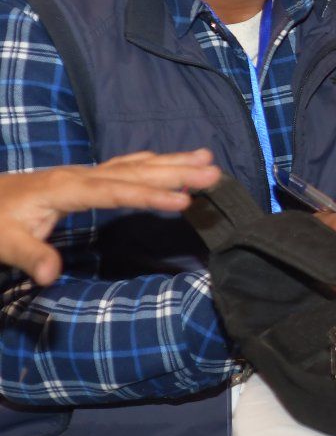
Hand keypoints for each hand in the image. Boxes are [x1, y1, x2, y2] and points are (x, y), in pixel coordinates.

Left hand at [0, 150, 221, 284]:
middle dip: (175, 172)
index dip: (150, 196)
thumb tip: (51, 276)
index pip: (115, 191)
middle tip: (214, 173)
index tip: (184, 202)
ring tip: (206, 159)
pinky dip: (151, 162)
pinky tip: (168, 161)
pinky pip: (124, 166)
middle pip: (134, 171)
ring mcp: (82, 174)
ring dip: (171, 162)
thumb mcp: (3, 243)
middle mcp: (79, 176)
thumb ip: (30, 256)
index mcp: (65, 189)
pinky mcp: (83, 178)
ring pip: (134, 165)